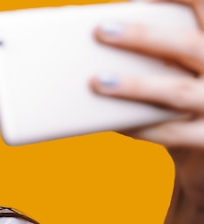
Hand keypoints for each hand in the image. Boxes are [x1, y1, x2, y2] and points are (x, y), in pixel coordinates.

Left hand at [90, 0, 203, 205]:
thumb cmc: (185, 91)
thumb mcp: (182, 64)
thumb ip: (158, 47)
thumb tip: (105, 28)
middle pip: (188, 45)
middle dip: (144, 36)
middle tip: (102, 30)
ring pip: (177, 92)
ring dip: (135, 86)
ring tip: (97, 81)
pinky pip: (171, 132)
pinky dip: (138, 126)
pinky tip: (111, 120)